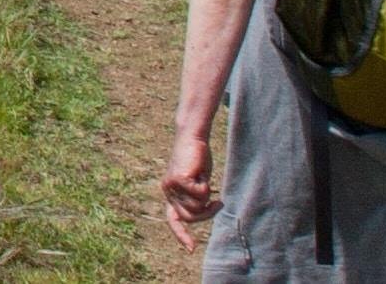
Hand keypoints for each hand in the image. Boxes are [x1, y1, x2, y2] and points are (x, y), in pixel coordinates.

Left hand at [159, 131, 217, 249]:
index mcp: (171, 194)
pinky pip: (200, 195)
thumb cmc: (198, 159)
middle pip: (191, 217)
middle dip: (206, 213)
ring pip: (196, 207)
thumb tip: (202, 212)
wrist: (193, 137)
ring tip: (206, 181)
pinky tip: (202, 174)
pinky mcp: (178, 179)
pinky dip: (207, 188)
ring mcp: (171, 186)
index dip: (181, 234)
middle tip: (217, 202)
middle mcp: (168, 191)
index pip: (173, 219)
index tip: (191, 249)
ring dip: (207, 198)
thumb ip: (197, 197)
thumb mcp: (198, 182)